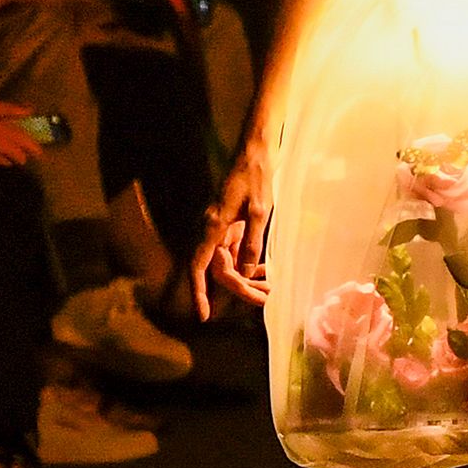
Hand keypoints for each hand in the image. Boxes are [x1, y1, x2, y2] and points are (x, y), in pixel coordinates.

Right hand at [191, 137, 271, 318]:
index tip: (203, 315)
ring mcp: (220, 227)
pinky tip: (266, 273)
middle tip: (264, 300)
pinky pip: (234, 252)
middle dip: (238, 289)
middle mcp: (212, 229)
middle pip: (217, 269)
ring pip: (227, 263)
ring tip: (269, 290)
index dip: (199, 292)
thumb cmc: (257, 178)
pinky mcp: (230, 224)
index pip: (199, 266)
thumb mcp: (260, 211)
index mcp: (214, 226)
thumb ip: (252, 241)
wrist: (256, 152)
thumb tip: (246, 272)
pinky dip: (248, 264)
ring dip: (245, 279)